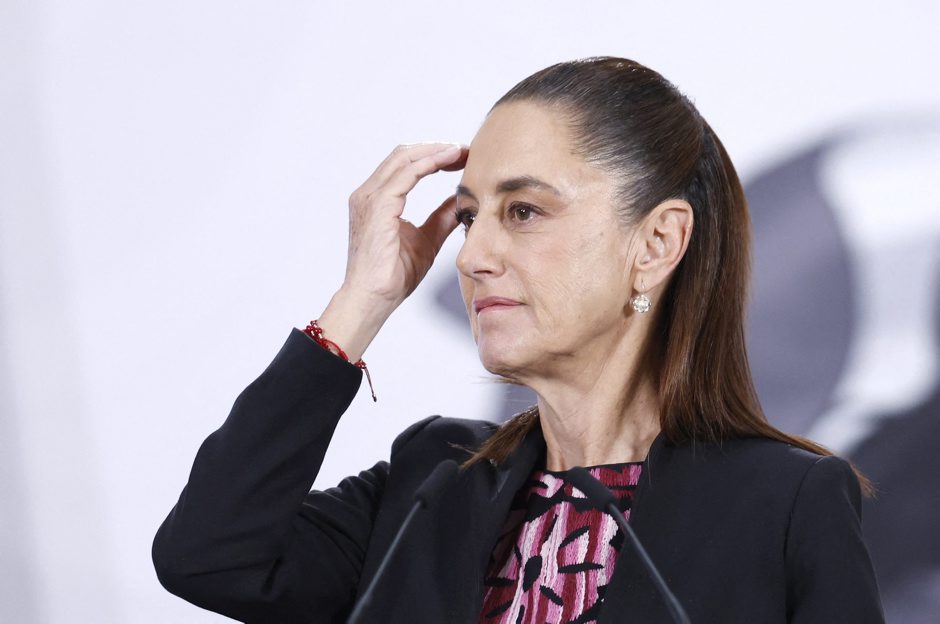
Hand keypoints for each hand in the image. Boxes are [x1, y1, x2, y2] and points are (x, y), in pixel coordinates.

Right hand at [317, 143, 467, 361]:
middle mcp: (368, 194)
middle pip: (403, 155)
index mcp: (376, 201)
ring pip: (404, 158)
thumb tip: (460, 201)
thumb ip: (441, 218)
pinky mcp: (378, 206)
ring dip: (435, 151)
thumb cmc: (393, 276)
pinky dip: (430, 162)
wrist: (373, 298)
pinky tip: (450, 161)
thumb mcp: (427, 240)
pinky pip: (407, 174)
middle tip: (465, 151)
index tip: (460, 158)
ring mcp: (370, 198)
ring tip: (461, 152)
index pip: (404, 166)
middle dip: (436, 148)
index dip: (432, 157)